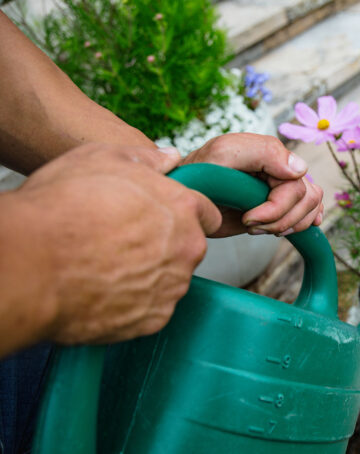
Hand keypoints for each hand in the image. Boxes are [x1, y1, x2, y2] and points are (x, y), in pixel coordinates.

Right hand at [15, 143, 220, 344]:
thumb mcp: (101, 158)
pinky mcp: (154, 319)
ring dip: (150, 273)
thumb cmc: (61, 210)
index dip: (186, 213)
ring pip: (171, 278)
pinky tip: (106, 288)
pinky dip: (135, 301)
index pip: (207, 213)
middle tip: (126, 239)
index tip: (166, 216)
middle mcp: (186, 249)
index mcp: (181, 208)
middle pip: (188, 247)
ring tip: (109, 263)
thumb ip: (145, 158)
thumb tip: (168, 158)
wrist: (31, 264)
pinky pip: (152, 307)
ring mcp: (172, 287)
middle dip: (166, 243)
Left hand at [182, 133, 323, 236]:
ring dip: (289, 225)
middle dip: (280, 219)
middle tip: (250, 224)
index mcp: (271, 154)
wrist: (187, 196)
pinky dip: (305, 222)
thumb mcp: (224, 153)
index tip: (247, 218)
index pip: (296, 186)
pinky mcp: (279, 206)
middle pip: (308, 198)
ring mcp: (281, 188)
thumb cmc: (199, 173)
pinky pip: (310, 212)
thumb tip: (300, 169)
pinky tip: (289, 229)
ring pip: (312, 206)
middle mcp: (280, 170)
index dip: (276, 208)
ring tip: (258, 228)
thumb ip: (264, 152)